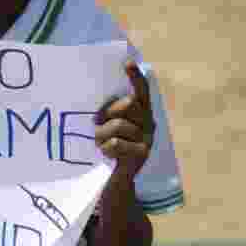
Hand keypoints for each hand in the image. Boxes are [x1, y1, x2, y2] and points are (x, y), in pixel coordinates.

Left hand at [93, 59, 154, 179]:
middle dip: (108, 112)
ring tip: (99, 144)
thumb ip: (108, 113)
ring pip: (118, 124)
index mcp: (141, 112)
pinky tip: (106, 154)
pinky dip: (106, 148)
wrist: (113, 182)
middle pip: (127, 104)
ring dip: (102, 134)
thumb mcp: (105, 127)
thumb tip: (98, 104)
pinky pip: (117, 142)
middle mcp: (148, 122)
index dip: (136, 77)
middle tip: (97, 125)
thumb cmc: (105, 149)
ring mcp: (147, 138)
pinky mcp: (142, 154)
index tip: (128, 63)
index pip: (141, 90)